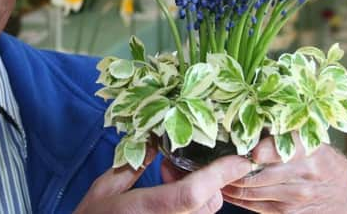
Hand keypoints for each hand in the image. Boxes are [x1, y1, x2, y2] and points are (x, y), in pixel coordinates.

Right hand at [74, 147, 251, 213]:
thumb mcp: (105, 188)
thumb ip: (134, 163)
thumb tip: (157, 139)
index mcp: (147, 209)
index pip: (194, 192)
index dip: (220, 174)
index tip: (241, 158)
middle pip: (209, 203)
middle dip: (207, 181)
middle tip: (172, 169)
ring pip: (204, 212)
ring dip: (198, 194)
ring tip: (166, 185)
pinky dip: (189, 206)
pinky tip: (167, 201)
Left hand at [221, 133, 346, 212]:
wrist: (341, 191)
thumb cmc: (317, 158)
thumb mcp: (308, 139)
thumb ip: (282, 132)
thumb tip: (246, 118)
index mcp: (308, 148)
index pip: (276, 148)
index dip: (253, 149)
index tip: (235, 144)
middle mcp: (304, 172)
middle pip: (257, 172)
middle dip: (231, 166)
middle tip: (213, 158)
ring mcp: (297, 196)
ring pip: (252, 190)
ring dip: (229, 183)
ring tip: (214, 173)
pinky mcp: (289, 213)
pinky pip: (254, 206)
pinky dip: (237, 198)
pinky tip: (226, 189)